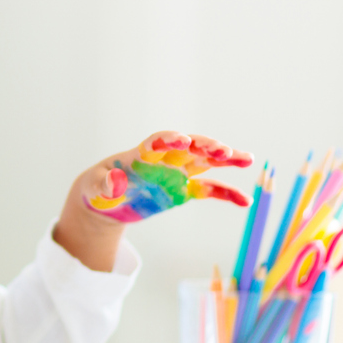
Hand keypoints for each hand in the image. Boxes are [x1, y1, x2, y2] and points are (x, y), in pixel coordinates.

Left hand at [83, 132, 252, 221]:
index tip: (182, 140)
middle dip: (206, 146)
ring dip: (225, 159)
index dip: (169, 140)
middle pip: (189, 147)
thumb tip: (116, 182)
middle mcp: (163, 160)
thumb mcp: (94, 188)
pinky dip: (226, 193)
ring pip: (205, 162)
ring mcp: (176, 174)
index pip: (158, 142)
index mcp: (140, 155)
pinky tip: (244, 200)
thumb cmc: (96, 189)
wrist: (104, 202)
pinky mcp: (183, 191)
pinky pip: (209, 190)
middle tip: (224, 150)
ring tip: (248, 159)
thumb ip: (105, 184)